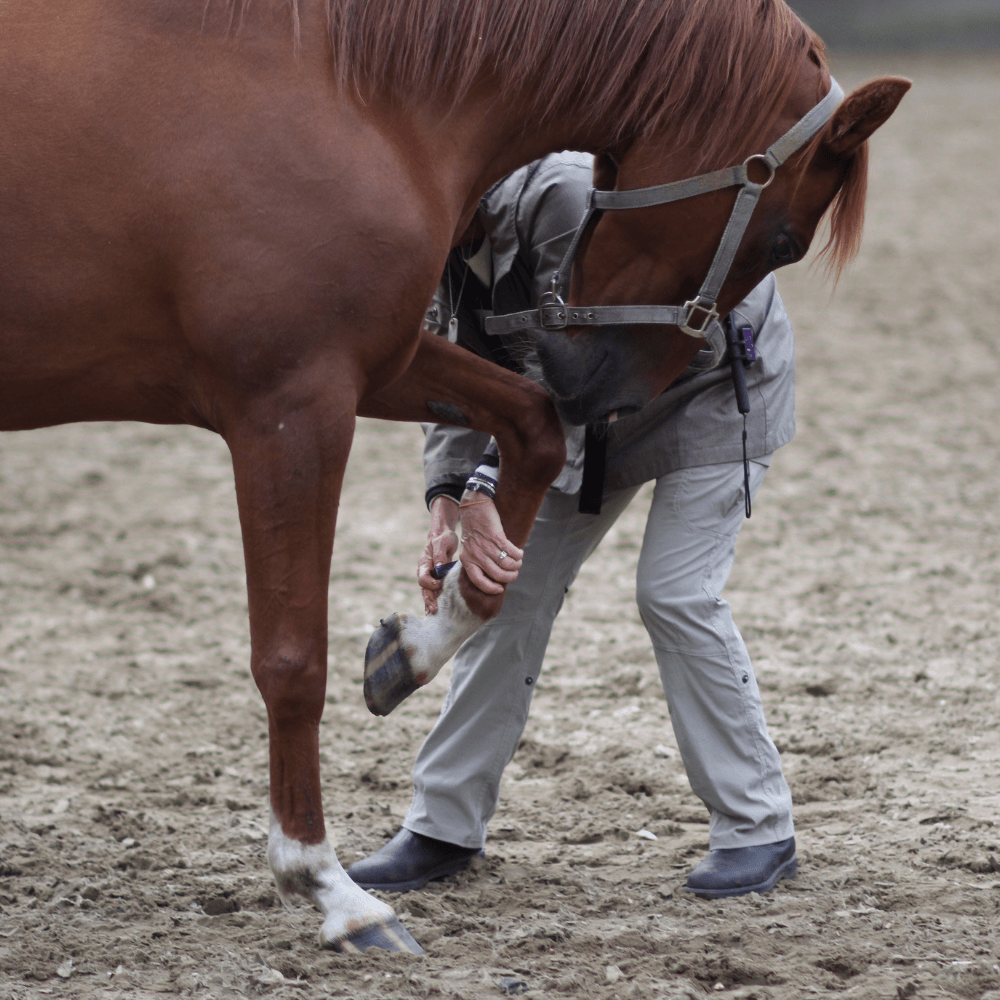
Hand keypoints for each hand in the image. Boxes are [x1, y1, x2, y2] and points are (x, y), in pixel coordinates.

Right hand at [418, 495, 459, 613]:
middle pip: (424, 589)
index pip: (423, 578)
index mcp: (424, 563)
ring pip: (428, 593)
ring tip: (435, 616)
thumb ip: (440, 556)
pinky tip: (436, 613)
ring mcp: (430, 576)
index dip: (431, 584)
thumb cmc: (443, 537)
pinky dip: (434, 602)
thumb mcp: (443, 543)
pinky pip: (434, 592)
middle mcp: (425, 572)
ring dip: (431, 604)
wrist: (443, 535)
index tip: (440, 585)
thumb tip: (438, 568)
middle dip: (429, 600)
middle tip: (434, 611)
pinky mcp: (436, 579)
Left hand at [457, 491, 523, 594]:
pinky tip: (519, 553)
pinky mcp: (496, 537)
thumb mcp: (469, 546)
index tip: (500, 588)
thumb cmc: (473, 527)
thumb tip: (492, 574)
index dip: (490, 588)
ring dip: (516, 565)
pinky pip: (512, 552)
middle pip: (497, 574)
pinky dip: (518, 554)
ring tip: (518, 563)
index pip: (478, 581)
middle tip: (514, 573)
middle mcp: (476, 555)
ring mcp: (486, 546)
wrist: (473, 505)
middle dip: (510, 577)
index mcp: (467, 559)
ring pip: (506, 564)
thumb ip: (476, 560)